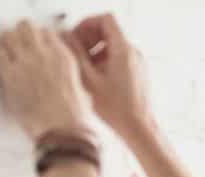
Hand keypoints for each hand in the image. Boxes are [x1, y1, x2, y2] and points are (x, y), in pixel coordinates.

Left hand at [0, 21, 91, 140]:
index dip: (38, 39)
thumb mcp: (81, 90)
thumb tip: (61, 76)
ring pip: (8, 36)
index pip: (46, 32)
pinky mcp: (10, 76)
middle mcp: (45, 55)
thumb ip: (68, 76)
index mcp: (64, 57)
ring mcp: (26, 63)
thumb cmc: (74, 118)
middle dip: (20, 36)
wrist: (64, 132)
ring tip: (7, 54)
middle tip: (18, 46)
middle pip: (25, 27)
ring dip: (7, 43)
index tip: (34, 46)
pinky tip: (0, 66)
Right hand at [62, 14, 153, 139]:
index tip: (77, 36)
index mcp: (123, 50)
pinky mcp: (138, 72)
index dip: (88, 24)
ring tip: (84, 67)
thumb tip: (65, 37)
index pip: (106, 20)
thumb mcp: (88, 78)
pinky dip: (105, 60)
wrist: (139, 128)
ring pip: (113, 45)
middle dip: (89, 37)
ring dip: (95, 50)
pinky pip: (119, 57)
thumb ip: (75, 53)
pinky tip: (95, 77)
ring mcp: (137, 62)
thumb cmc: (117, 109)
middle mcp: (134, 53)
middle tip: (76, 51)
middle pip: (109, 31)